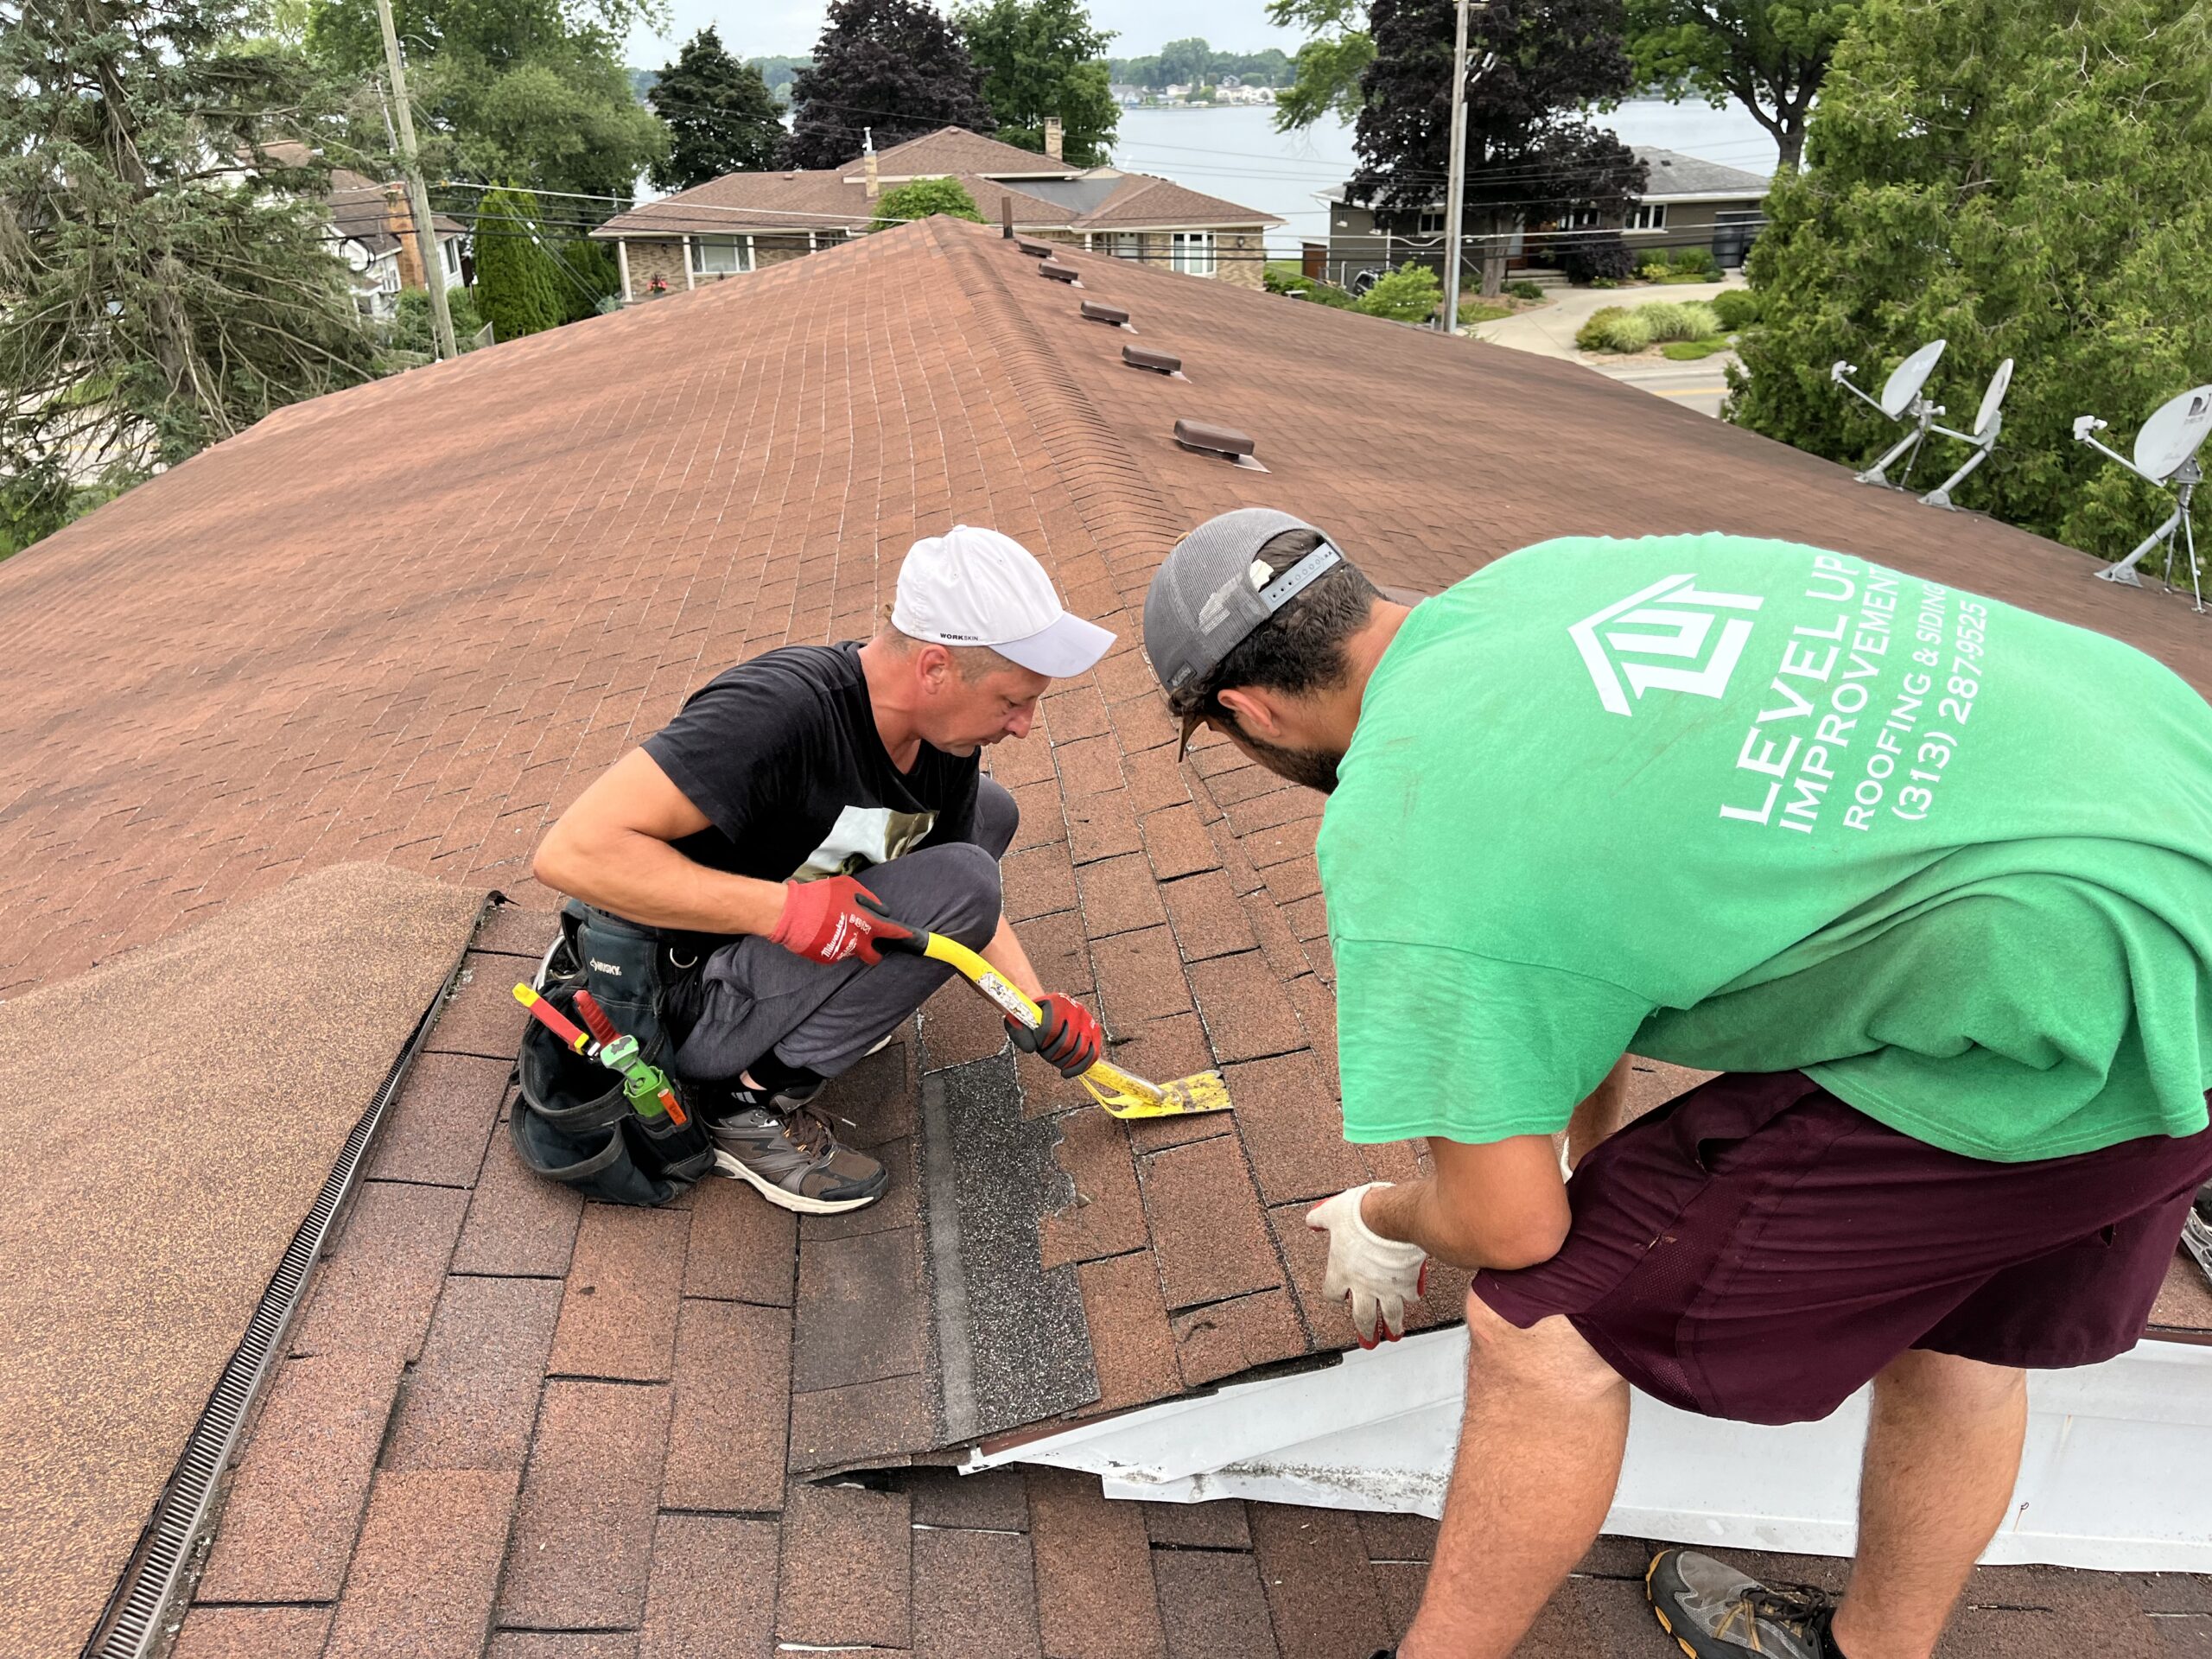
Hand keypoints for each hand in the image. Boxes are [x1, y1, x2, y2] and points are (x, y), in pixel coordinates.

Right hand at [769, 876, 910, 964]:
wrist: (790, 913)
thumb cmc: (819, 897)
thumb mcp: (848, 887)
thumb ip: (868, 899)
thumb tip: (878, 908)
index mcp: (865, 923)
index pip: (890, 932)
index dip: (902, 936)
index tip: (908, 937)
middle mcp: (856, 942)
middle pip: (873, 957)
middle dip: (875, 952)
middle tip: (869, 943)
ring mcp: (841, 952)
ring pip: (852, 952)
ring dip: (850, 944)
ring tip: (833, 928)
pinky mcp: (827, 959)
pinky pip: (836, 953)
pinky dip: (834, 945)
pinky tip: (823, 933)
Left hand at [1009, 992, 1103, 1076]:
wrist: (1045, 1010)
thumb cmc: (1032, 1017)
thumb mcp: (1018, 1020)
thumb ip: (1019, 1032)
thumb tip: (1031, 1048)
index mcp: (1057, 1001)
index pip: (1051, 1029)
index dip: (1041, 1042)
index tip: (1037, 1043)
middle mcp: (1076, 1009)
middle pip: (1066, 1042)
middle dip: (1052, 1054)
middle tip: (1044, 1053)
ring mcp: (1088, 1020)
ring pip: (1080, 1051)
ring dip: (1063, 1062)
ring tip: (1054, 1059)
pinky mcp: (1095, 1032)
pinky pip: (1092, 1055)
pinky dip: (1079, 1067)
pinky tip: (1066, 1072)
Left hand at [1307, 1184, 1427, 1347]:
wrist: (1389, 1217)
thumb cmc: (1359, 1215)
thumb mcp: (1332, 1212)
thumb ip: (1320, 1218)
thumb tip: (1311, 1220)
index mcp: (1340, 1271)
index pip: (1332, 1294)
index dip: (1336, 1295)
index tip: (1340, 1296)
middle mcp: (1362, 1285)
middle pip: (1362, 1316)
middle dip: (1366, 1330)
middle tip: (1368, 1340)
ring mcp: (1385, 1288)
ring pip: (1390, 1315)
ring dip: (1392, 1327)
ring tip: (1394, 1335)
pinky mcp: (1406, 1283)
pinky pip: (1410, 1297)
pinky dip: (1412, 1299)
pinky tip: (1413, 1300)